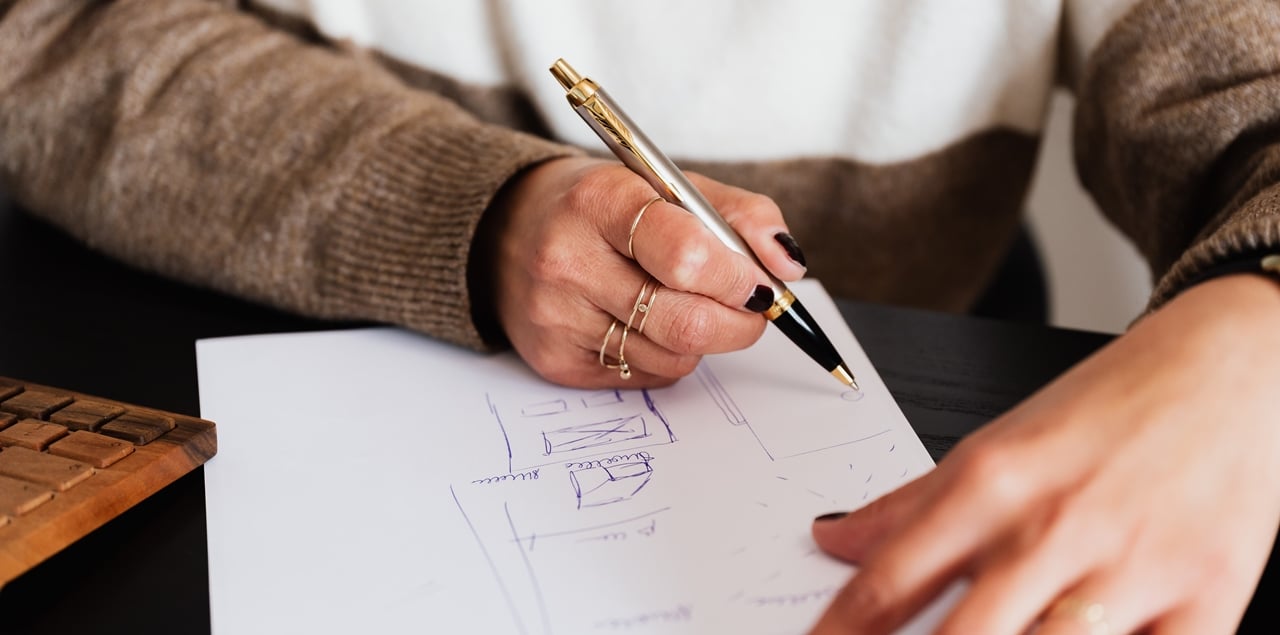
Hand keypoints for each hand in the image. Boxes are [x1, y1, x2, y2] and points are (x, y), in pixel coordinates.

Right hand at [478, 157, 806, 387]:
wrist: (510, 231)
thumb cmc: (604, 208)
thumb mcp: (670, 186)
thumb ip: (741, 216)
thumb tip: (788, 268)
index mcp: (600, 200)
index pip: (688, 256)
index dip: (738, 278)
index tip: (759, 281)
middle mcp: (567, 260)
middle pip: (687, 321)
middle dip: (740, 321)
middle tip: (750, 306)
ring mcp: (556, 317)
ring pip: (674, 356)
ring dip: (702, 338)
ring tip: (684, 302)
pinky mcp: (555, 360)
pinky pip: (646, 376)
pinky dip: (667, 355)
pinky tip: (646, 322)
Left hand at [808, 274, 1279, 633]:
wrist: (1233, 365)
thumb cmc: (1112, 404)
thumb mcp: (997, 442)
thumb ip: (911, 503)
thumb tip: (834, 539)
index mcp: (993, 483)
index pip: (890, 582)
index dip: (841, 632)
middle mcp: (1055, 528)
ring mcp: (1132, 569)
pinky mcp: (1206, 600)